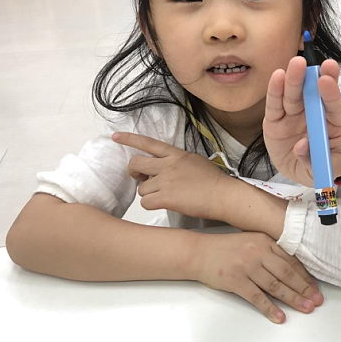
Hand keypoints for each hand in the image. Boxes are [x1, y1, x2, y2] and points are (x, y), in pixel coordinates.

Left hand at [113, 132, 227, 219]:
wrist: (223, 195)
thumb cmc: (214, 181)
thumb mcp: (195, 161)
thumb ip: (177, 161)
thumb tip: (164, 166)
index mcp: (176, 154)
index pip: (149, 143)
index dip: (130, 139)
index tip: (116, 136)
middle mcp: (168, 165)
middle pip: (135, 164)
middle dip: (134, 172)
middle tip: (142, 178)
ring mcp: (166, 181)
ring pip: (141, 187)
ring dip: (149, 193)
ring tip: (166, 195)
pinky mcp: (166, 197)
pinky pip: (145, 202)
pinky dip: (152, 205)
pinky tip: (165, 203)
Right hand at [192, 231, 323, 323]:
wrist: (199, 252)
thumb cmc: (225, 248)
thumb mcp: (251, 241)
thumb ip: (269, 251)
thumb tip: (291, 269)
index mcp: (265, 241)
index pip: (291, 261)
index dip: (305, 276)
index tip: (314, 287)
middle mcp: (259, 253)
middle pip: (287, 274)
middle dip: (304, 288)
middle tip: (316, 300)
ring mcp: (248, 267)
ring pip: (276, 286)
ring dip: (293, 299)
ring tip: (305, 308)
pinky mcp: (236, 281)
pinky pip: (257, 297)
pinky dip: (270, 308)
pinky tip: (280, 316)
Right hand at [263, 56, 340, 185]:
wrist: (304, 170)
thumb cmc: (321, 164)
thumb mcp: (323, 168)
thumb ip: (313, 160)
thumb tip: (301, 146)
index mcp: (334, 125)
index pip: (335, 108)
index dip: (331, 93)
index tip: (326, 79)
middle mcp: (313, 115)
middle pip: (312, 95)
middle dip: (311, 78)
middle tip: (309, 63)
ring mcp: (294, 116)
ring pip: (293, 96)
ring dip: (294, 79)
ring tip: (296, 63)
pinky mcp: (275, 121)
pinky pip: (275, 105)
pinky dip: (275, 91)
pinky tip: (278, 76)